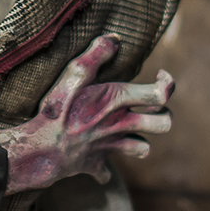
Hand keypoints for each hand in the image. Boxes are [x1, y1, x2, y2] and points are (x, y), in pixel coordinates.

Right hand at [0, 35, 174, 192]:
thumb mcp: (74, 74)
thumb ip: (96, 54)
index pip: (161, 94)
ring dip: (142, 142)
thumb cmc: (57, 110)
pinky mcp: (94, 163)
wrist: (41, 149)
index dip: (167, 84)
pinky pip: (105, 172)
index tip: (159, 75)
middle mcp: (120, 125)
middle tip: (151, 106)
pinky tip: (96, 159)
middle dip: (163, 115)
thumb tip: (115, 38)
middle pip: (163, 124)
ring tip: (133, 132)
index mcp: (118, 101)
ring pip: (144, 149)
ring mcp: (109, 146)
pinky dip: (103, 169)